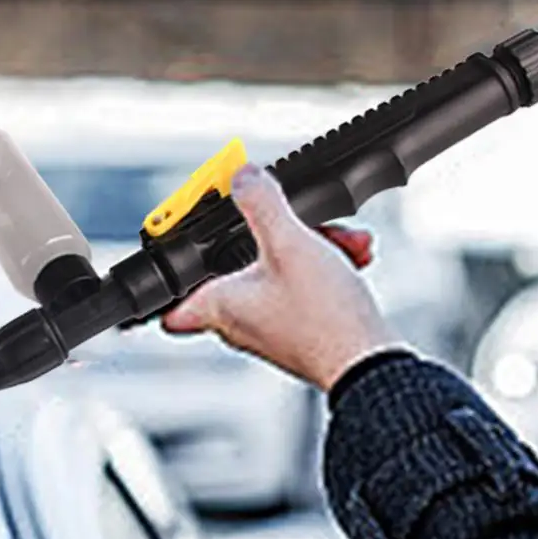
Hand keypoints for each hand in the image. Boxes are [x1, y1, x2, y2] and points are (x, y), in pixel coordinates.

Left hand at [161, 163, 402, 391]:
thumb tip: (242, 178)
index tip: (180, 252)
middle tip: (292, 223)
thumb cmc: (323, 318)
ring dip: (311, 247)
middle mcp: (237, 322)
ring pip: (277, 273)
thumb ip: (261, 205)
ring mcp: (268, 327)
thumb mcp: (290, 243)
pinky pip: (302, 288)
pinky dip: (324, 268)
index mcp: (219, 307)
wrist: (368, 360)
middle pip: (237, 269)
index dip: (171, 279)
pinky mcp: (298, 330)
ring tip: (340, 241)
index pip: (169, 308)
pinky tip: (351, 255)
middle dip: (271, 239)